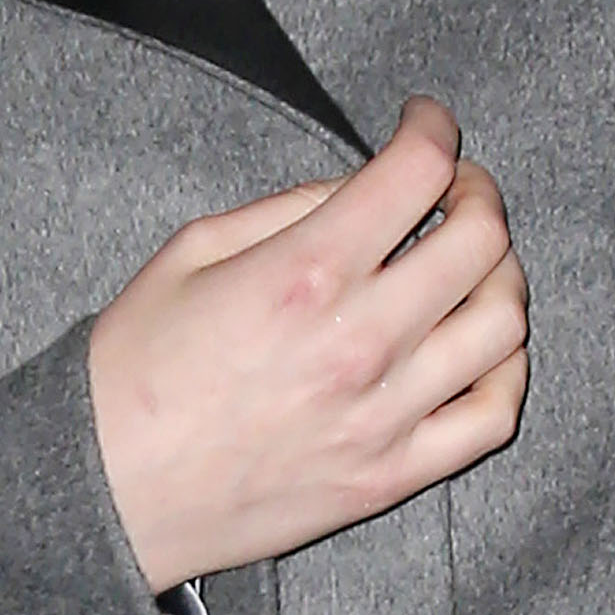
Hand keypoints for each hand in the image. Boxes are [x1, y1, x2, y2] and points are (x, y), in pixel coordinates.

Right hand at [89, 97, 528, 590]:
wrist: (107, 492)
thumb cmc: (135, 369)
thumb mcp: (192, 250)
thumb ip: (289, 206)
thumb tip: (364, 185)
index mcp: (305, 272)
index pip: (417, 171)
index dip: (433, 127)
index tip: (423, 122)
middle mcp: (359, 340)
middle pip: (481, 240)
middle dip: (478, 192)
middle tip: (453, 187)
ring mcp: (385, 414)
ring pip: (503, 324)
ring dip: (500, 272)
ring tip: (471, 260)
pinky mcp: (392, 475)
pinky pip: (492, 415)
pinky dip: (507, 366)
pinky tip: (481, 341)